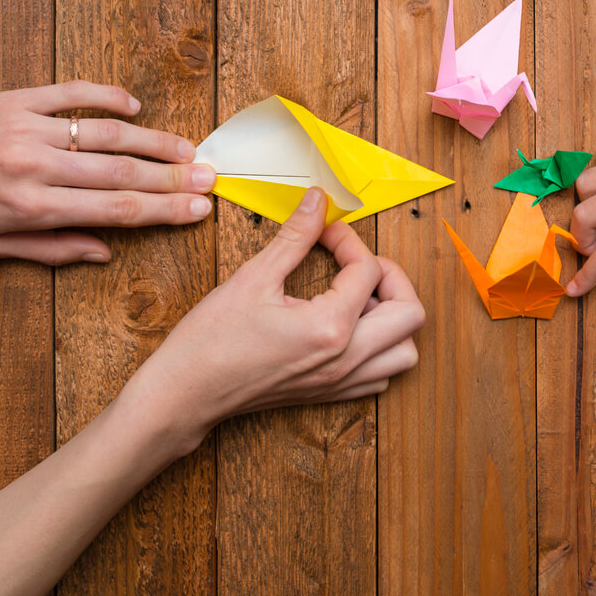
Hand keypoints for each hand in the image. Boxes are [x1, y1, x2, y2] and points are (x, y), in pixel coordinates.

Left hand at [0, 82, 214, 263]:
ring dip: (154, 140)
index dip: (164, 210)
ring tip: (189, 148)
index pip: (116, 210)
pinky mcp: (18, 99)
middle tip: (212, 179)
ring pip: (106, 134)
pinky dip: (107, 97)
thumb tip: (104, 253)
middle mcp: (36, 167)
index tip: (198, 210)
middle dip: (174, 177)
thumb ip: (50, 250)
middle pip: (122, 172)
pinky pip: (72, 93)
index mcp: (32, 208)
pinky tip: (135, 106)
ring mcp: (28, 129)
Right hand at [131, 187, 423, 453]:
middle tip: (359, 263)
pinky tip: (349, 326)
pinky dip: (380, 347)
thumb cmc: (210, 341)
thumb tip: (318, 202)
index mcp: (330, 328)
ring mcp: (341, 382)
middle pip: (410, 314)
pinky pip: (382, 375)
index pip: (369, 271)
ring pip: (404, 352)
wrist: (185, 394)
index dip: (349, 241)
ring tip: (358, 297)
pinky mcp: (331, 394)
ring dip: (393, 317)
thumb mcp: (254, 277)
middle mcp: (345, 359)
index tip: (326, 233)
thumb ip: (295, 237)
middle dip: (392, 278)